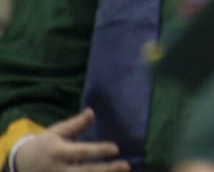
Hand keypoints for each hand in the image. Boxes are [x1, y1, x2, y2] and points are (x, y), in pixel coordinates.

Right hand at [13, 109, 129, 171]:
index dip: (98, 151)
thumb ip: (75, 124)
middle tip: (126, 166)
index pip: (81, 152)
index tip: (116, 149)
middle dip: (105, 170)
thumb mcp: (57, 131)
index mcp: (58, 152)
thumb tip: (91, 112)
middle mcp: (58, 170)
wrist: (22, 164)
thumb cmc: (45, 144)